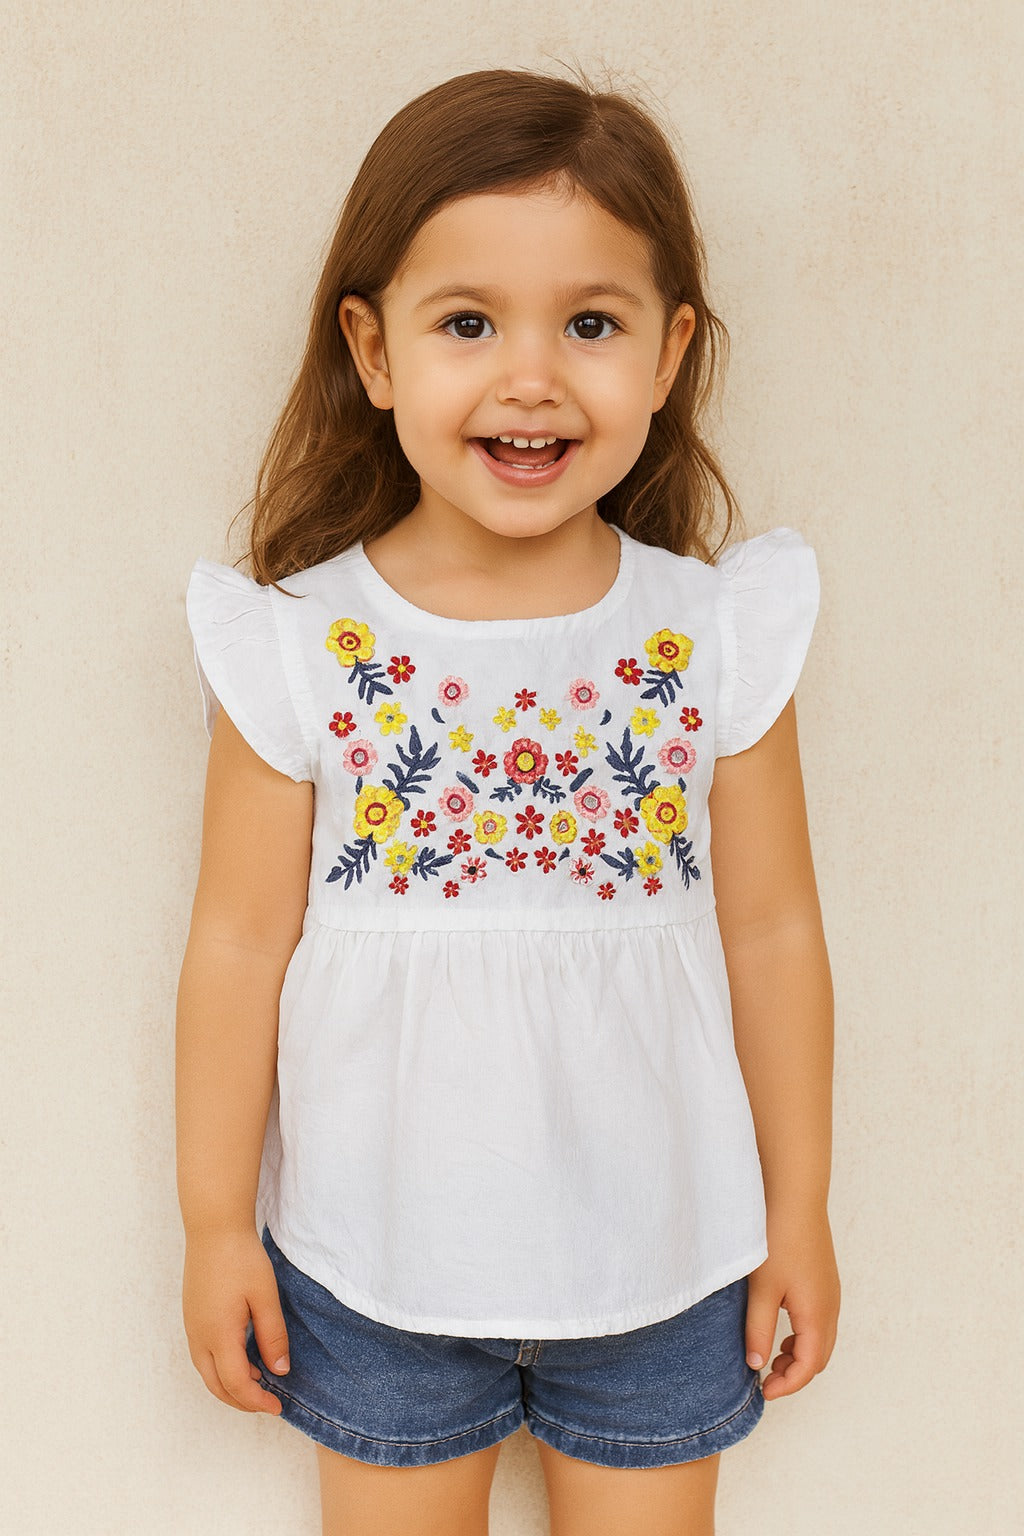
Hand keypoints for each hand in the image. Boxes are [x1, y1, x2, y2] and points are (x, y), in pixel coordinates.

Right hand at [182, 1226, 289, 1414]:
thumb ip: (272, 1336)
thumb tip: (279, 1371)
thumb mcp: (265, 1297)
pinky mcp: (191, 1319)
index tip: (277, 1407)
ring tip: (258, 1383)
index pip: (236, 1385)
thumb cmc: (241, 1259)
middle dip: (242, 1401)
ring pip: (207, 1374)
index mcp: (218, 1335)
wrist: (213, 1229)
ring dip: (230, 1386)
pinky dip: (222, 1368)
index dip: (256, 1401)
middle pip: (217, 1386)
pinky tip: (242, 1359)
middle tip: (269, 1402)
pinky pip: (204, 1357)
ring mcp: (191, 1329)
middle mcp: (199, 1338)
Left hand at [744, 1206, 839, 1400]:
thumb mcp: (762, 1289)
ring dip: (798, 1355)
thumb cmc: (777, 1239)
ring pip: (820, 1339)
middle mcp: (830, 1306)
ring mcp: (830, 1292)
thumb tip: (756, 1364)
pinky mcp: (823, 1279)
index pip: (808, 1366)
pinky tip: (779, 1328)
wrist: (794, 1196)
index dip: (787, 1385)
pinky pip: (819, 1321)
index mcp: (818, 1314)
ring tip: (768, 1355)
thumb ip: (758, 1329)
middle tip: (764, 1379)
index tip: (763, 1392)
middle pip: (819, 1357)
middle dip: (794, 1374)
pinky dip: (802, 1336)